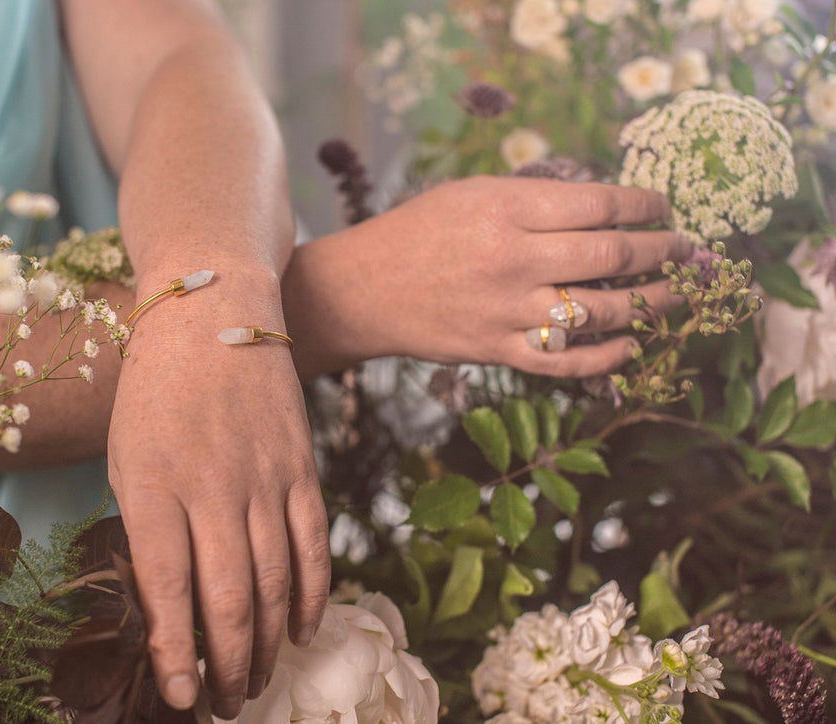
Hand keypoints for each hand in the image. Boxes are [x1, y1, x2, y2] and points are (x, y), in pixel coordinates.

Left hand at [106, 271, 330, 719]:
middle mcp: (212, 486)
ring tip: (257, 682)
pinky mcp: (300, 465)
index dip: (175, 655)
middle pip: (229, 598)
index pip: (168, 592)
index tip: (178, 697)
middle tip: (224, 704)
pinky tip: (301, 629)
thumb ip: (146, 527)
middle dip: (227, 665)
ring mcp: (264, 475)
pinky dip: (311, 594)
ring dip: (266, 642)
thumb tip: (166, 606)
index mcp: (153, 486)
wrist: (213, 312)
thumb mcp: (126, 455)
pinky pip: (313, 542)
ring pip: (275, 580)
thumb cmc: (154, 390)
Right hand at [284, 177, 690, 377]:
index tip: (664, 206)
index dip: (645, 205)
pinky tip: (631, 346)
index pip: (600, 204)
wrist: (365, 289)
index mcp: (506, 209)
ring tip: (676, 296)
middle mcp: (513, 260)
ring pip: (601, 312)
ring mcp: (507, 311)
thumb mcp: (471, 192)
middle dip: (662, 252)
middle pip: (612, 257)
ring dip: (651, 304)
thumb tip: (603, 206)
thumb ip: (534, 198)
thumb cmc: (418, 232)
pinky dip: (608, 357)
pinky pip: (567, 361)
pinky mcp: (497, 351)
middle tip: (686, 250)